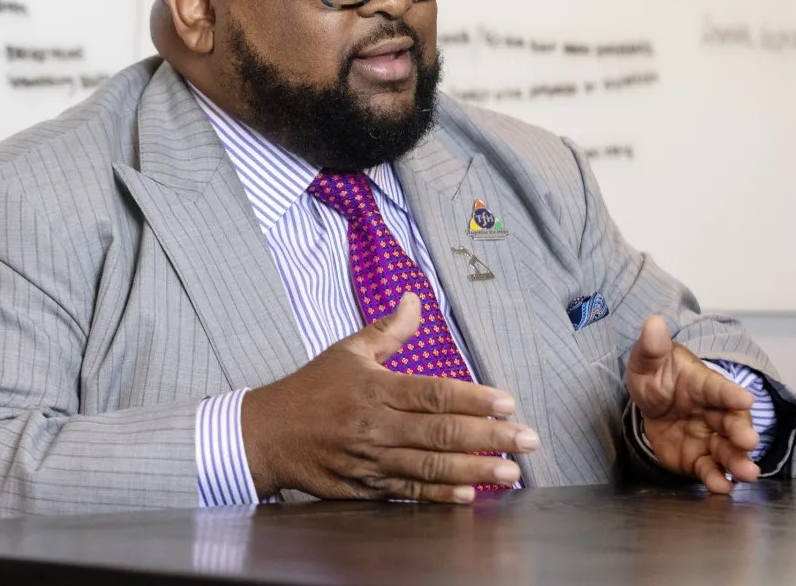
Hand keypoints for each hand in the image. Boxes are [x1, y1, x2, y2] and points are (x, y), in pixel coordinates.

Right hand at [241, 293, 539, 503]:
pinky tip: (469, 496)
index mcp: (375, 387)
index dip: (473, 398)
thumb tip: (415, 298)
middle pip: (440, 432)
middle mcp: (375, 425)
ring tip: (512, 473)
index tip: (508, 401)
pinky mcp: (364, 487)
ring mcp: (370, 459)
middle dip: (490, 437)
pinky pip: (408, 492)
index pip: (433, 393)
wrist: (266, 435)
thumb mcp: (348, 351)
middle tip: (528, 440)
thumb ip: (388, 330)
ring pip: (430, 466)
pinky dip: (439, 495)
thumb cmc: (311, 389)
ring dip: (475, 471)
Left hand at [626, 315, 760, 493]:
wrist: (650, 401)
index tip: (746, 398)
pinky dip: (716, 478)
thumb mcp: (647, 360)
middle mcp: (714, 411)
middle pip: (731, 422)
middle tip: (749, 441)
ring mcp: (708, 436)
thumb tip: (653, 322)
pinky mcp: (699, 458)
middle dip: (741, 431)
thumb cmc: (656, 375)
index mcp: (703, 384)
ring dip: (738, 461)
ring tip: (747, 473)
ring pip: (727, 449)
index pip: (719, 388)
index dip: (731, 393)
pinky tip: (721, 487)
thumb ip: (652, 346)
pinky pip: (709, 469)